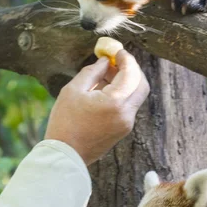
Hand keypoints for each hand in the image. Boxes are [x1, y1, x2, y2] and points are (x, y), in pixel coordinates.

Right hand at [45, 50, 148, 165]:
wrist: (65, 155)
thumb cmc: (65, 122)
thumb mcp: (73, 90)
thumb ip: (93, 72)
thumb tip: (105, 61)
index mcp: (115, 102)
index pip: (131, 73)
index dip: (126, 59)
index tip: (117, 51)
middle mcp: (127, 113)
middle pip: (141, 84)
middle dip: (132, 69)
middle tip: (116, 60)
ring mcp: (127, 123)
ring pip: (136, 95)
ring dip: (127, 81)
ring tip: (106, 73)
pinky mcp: (123, 129)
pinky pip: (129, 106)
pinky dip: (122, 94)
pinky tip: (104, 89)